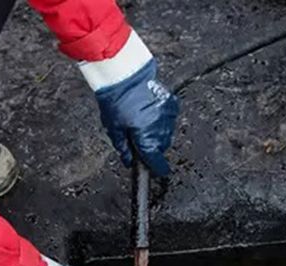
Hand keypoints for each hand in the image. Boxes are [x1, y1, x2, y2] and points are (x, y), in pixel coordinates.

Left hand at [80, 32, 178, 176]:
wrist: (126, 74)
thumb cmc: (116, 99)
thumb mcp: (114, 128)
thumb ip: (123, 147)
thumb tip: (128, 160)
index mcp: (145, 137)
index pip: (155, 160)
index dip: (156, 167)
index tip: (158, 171)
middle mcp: (160, 128)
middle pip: (160, 147)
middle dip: (151, 146)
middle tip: (138, 139)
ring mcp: (168, 115)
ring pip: (166, 133)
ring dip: (157, 133)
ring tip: (142, 122)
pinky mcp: (171, 103)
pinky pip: (169, 119)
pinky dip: (161, 119)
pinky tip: (150, 113)